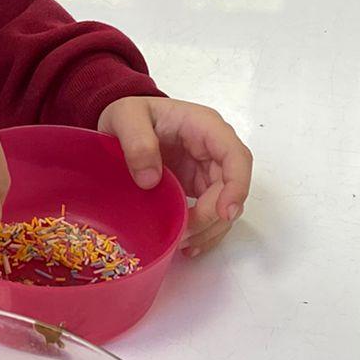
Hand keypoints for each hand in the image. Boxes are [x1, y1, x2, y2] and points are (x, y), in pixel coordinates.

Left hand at [99, 96, 251, 257]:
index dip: (237, 186)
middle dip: (213, 216)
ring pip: (225, 204)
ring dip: (210, 228)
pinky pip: (211, 211)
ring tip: (183, 245)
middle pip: (231, 187)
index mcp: (205, 127)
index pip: (236, 157)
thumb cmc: (128, 113)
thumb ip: (136, 141)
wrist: (122, 122)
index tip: (224, 213)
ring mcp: (207, 169)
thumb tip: (151, 179)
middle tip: (184, 235)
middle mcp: (213, 149)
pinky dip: (204, 231)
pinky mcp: (197, 186)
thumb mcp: (124, 116)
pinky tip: (188, 246)